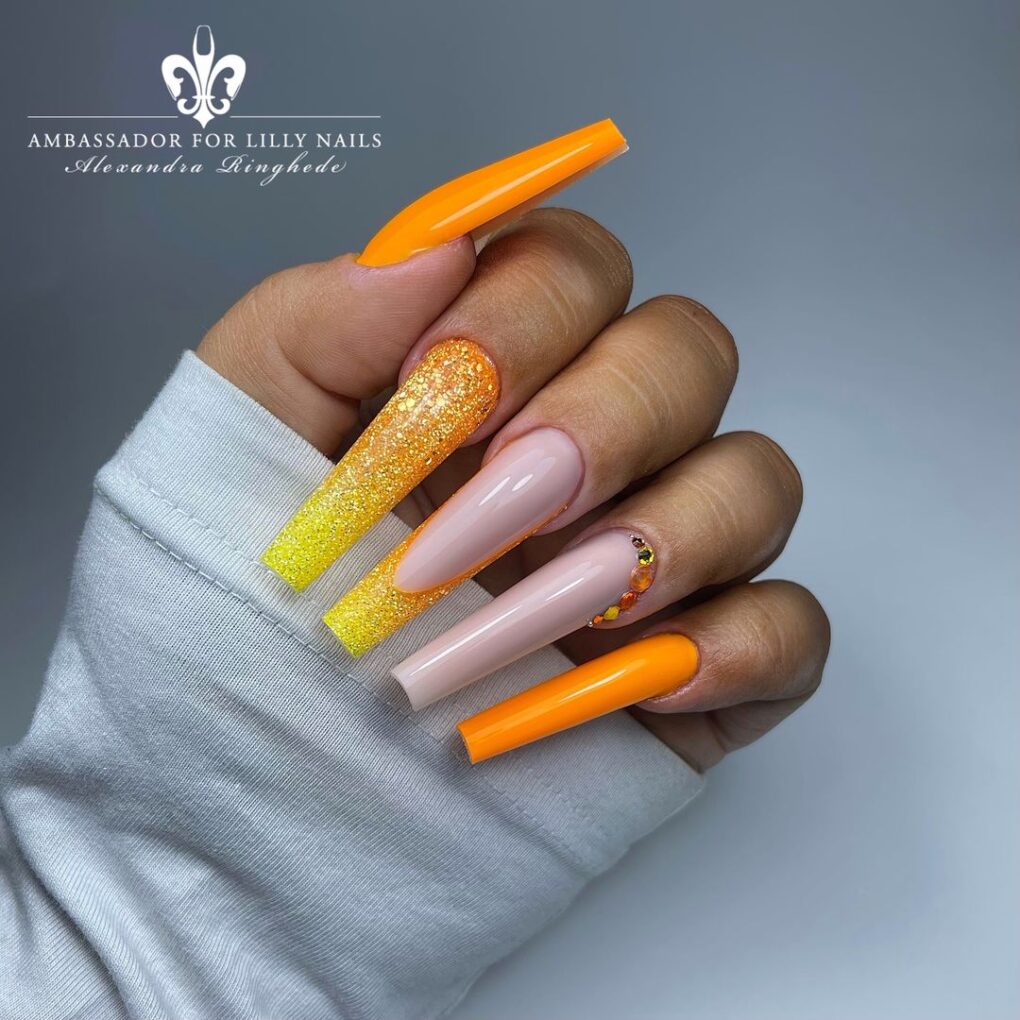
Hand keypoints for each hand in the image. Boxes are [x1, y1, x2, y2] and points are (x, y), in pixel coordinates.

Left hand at [199, 208, 828, 770]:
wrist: (242, 810)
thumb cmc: (225, 629)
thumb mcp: (232, 448)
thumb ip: (320, 322)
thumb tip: (436, 243)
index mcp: (488, 384)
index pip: (574, 269)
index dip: (531, 308)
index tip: (435, 386)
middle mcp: (587, 456)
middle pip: (687, 354)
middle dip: (604, 418)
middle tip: (502, 505)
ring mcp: (649, 565)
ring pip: (755, 480)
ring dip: (665, 535)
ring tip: (545, 609)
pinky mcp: (692, 676)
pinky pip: (791, 630)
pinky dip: (740, 645)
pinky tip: (643, 683)